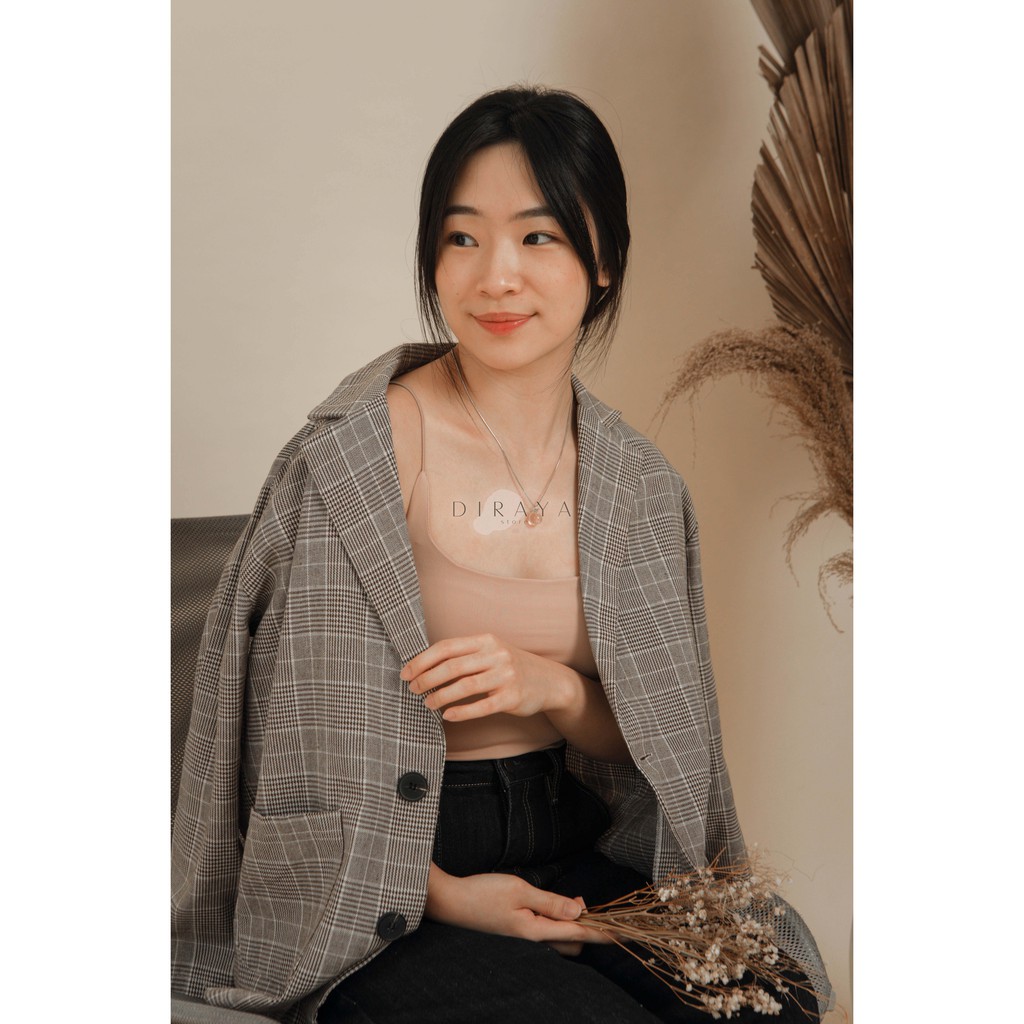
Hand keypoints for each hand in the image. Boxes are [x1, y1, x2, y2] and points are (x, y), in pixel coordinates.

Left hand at [401, 633, 571, 721]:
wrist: (550, 681)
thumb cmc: (512, 667)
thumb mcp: (491, 652)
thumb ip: (465, 655)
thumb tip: (425, 665)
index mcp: (486, 640)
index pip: (447, 647)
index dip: (423, 660)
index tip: (406, 672)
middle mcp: (496, 654)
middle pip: (452, 666)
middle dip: (427, 678)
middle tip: (413, 689)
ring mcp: (506, 675)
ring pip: (465, 686)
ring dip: (440, 696)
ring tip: (427, 703)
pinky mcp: (512, 697)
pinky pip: (482, 706)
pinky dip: (462, 711)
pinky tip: (448, 715)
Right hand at [425, 865, 609, 951]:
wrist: (450, 902)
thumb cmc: (482, 894)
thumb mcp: (519, 891)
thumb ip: (551, 902)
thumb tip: (580, 910)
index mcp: (537, 931)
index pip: (581, 932)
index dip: (606, 932)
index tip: (627, 934)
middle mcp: (534, 938)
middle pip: (574, 940)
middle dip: (590, 927)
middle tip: (593, 903)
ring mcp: (525, 935)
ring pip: (561, 937)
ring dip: (572, 922)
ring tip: (575, 902)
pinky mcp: (517, 930)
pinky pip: (547, 930)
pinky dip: (558, 920)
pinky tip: (555, 906)